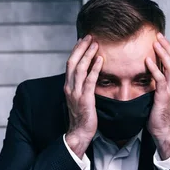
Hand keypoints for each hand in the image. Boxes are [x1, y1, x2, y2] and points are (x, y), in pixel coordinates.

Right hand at [63, 35, 102, 156]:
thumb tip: (88, 75)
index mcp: (68, 86)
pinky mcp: (85, 99)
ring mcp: (76, 93)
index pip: (70, 64)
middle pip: (73, 62)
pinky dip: (95, 69)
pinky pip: (89, 81)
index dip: (76, 50)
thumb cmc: (82, 116)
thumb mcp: (79, 98)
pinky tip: (101, 60)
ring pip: (80, 68)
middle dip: (81, 48)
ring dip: (88, 54)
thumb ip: (81, 86)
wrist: (79, 132)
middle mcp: (69, 87)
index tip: (83, 40)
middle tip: (89, 36)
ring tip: (95, 44)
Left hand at [145, 33, 169, 157]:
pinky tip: (148, 61)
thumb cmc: (158, 115)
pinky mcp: (164, 97)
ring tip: (155, 43)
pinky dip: (155, 69)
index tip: (160, 39)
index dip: (168, 50)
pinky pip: (160, 80)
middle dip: (167, 46)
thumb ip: (155, 85)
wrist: (163, 131)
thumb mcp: (157, 97)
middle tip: (158, 35)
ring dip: (163, 53)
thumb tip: (146, 76)